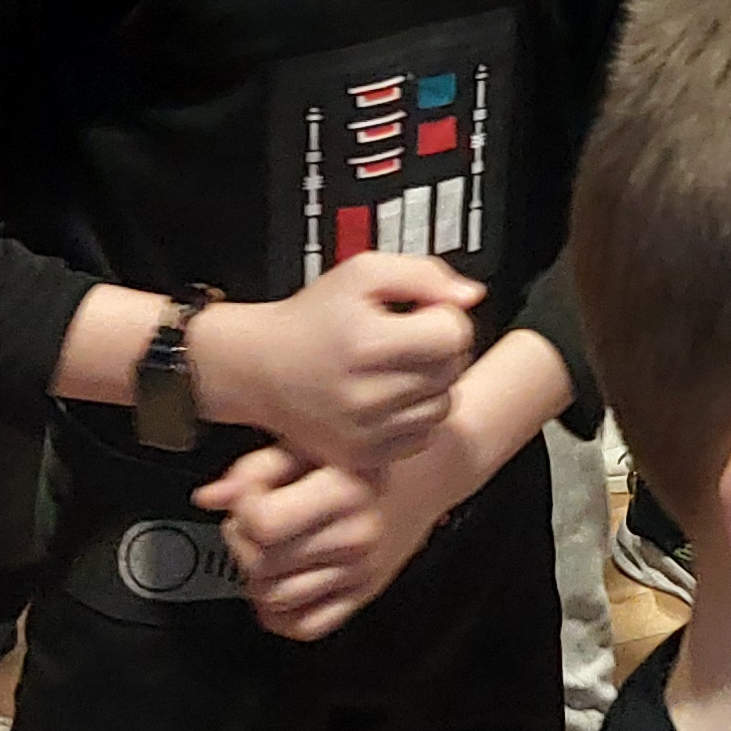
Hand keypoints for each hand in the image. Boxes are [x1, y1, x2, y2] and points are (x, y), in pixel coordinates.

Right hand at [190, 254, 480, 471]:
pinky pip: (423, 437)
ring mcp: (364, 432)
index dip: (444, 316)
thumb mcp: (363, 272)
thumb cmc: (312, 318)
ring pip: (443, 406)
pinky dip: (417, 415)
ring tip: (397, 366)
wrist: (260, 368)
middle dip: (440, 348)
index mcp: (368, 344)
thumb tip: (470, 296)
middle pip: (452, 370)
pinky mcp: (361, 458)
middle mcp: (366, 395)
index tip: (420, 312)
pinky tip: (391, 395)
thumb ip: (424, 275)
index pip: (454, 334)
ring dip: (432, 384)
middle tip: (407, 337)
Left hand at [198, 433, 473, 640]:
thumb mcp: (314, 442)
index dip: (242, 508)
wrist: (432, 471)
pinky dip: (279, 613)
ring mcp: (361, 570)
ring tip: (267, 546)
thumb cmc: (367, 452)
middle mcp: (356, 535)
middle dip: (242, 540)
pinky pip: (306, 625)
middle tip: (254, 517)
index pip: (263, 523)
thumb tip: (209, 498)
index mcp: (345, 489)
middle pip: (262, 562)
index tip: (250, 494)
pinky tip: (279, 584)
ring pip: (276, 598)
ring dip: (256, 575)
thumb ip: (257, 468)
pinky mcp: (364, 593)